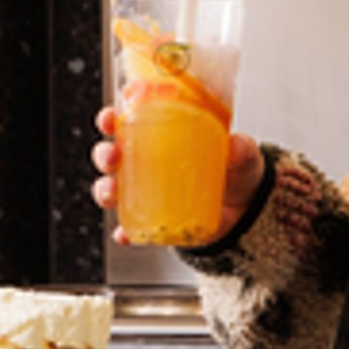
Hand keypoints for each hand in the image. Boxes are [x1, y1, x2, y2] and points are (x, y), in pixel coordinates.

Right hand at [90, 105, 262, 245]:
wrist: (244, 212)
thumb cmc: (234, 172)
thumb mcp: (242, 156)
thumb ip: (241, 149)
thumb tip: (236, 145)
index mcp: (160, 138)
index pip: (128, 122)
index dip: (112, 117)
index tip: (111, 115)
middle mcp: (146, 164)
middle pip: (112, 155)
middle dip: (104, 154)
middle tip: (113, 155)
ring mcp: (146, 194)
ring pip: (112, 190)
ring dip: (106, 190)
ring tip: (113, 191)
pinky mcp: (153, 222)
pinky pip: (131, 228)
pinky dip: (124, 231)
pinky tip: (124, 234)